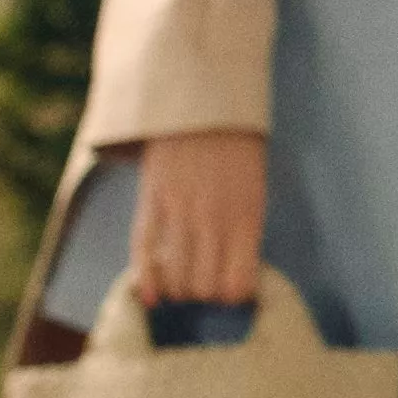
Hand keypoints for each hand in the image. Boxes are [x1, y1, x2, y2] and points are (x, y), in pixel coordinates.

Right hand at [126, 129, 271, 308]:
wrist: (203, 100)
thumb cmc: (236, 147)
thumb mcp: (254, 188)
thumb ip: (244, 230)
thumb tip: (234, 275)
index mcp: (247, 218)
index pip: (237, 286)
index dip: (232, 296)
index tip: (229, 290)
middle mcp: (214, 221)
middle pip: (204, 288)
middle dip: (204, 296)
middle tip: (203, 284)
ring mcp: (180, 212)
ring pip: (176, 278)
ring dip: (178, 290)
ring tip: (181, 282)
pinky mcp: (150, 201)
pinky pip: (143, 252)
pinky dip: (145, 282)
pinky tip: (150, 297)